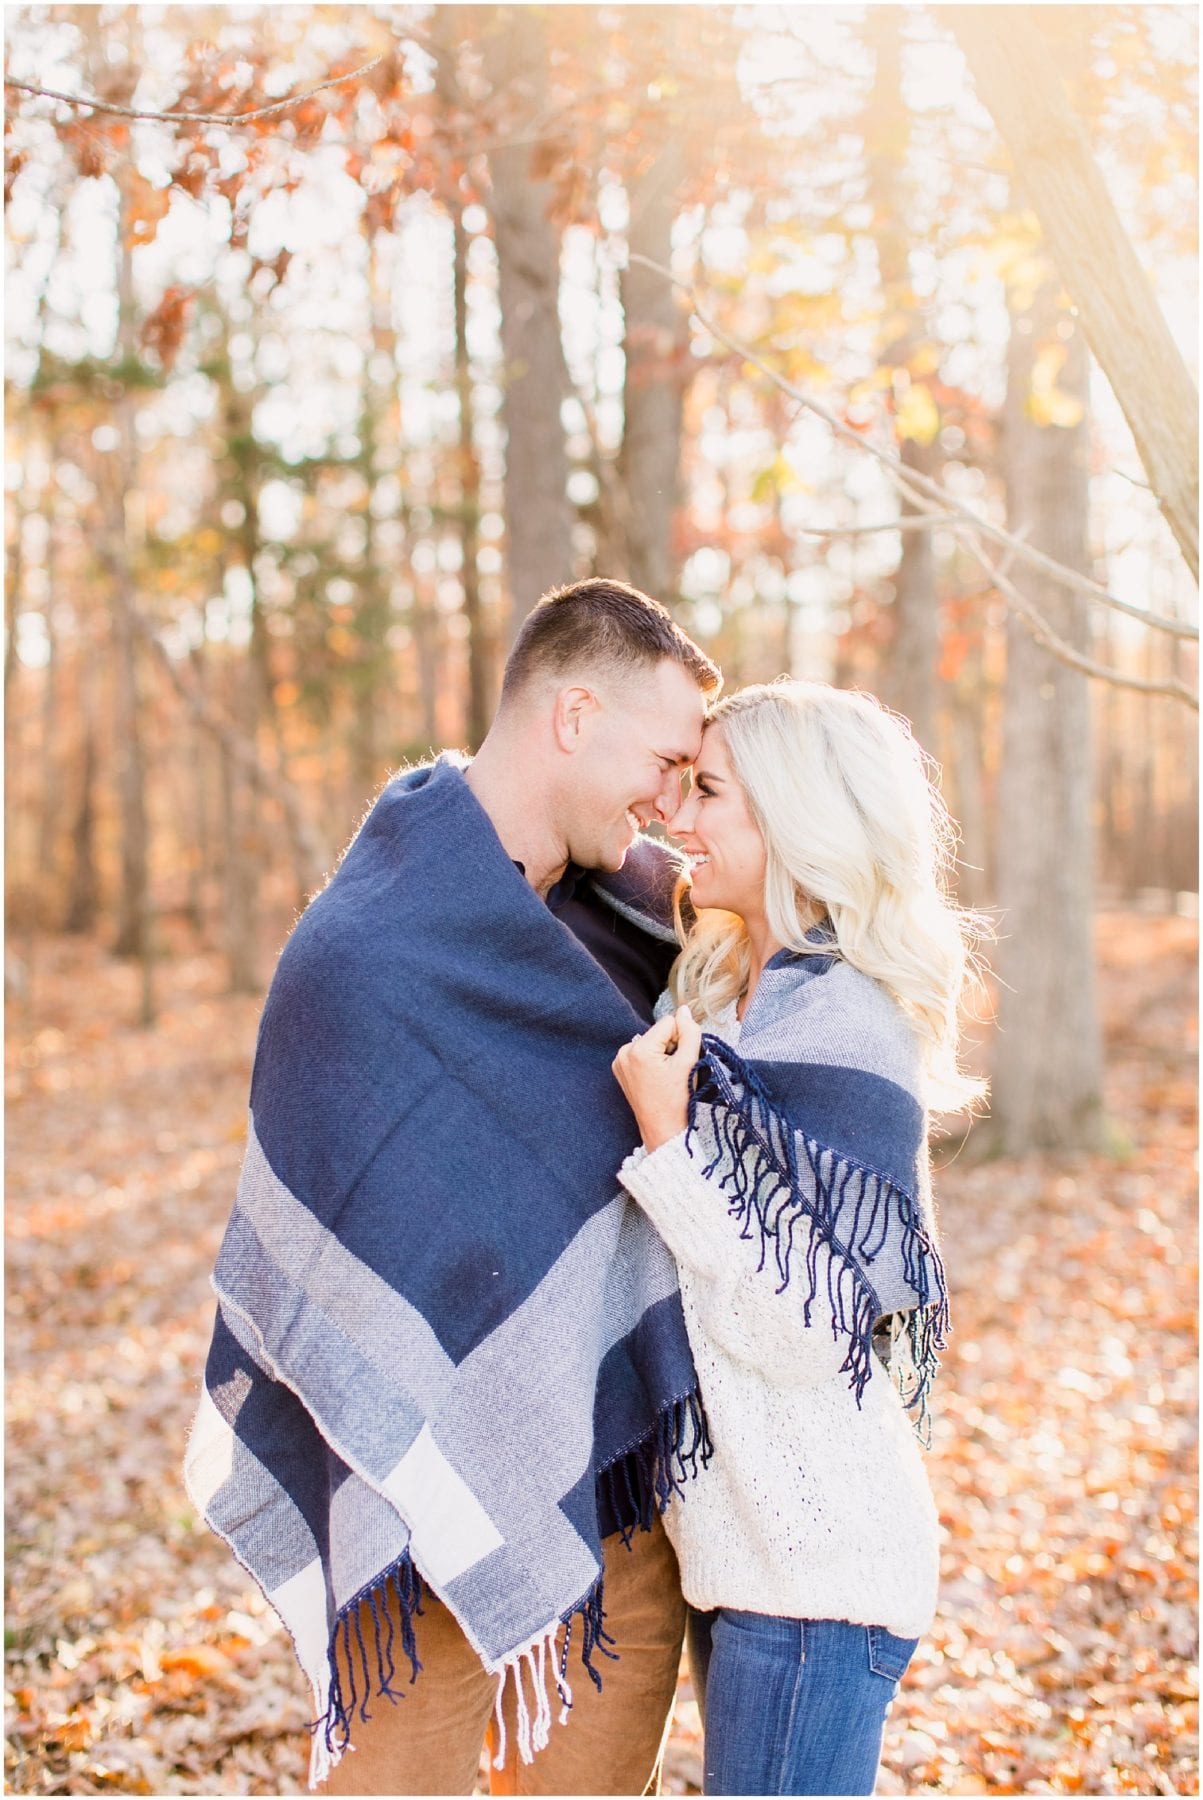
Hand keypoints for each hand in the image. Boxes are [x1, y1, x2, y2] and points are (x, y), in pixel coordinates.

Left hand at [612, 1005, 702, 1151]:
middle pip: (658, 1032)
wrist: (663, 1129)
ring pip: (651, 1041)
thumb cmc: (677, 1100)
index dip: (681, 1038)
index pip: (669, 1022)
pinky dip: (651, 1060)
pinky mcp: (620, 1069)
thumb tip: (684, 1010)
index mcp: (638, 1049)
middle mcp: (624, 1052)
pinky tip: (656, 1078)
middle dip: (670, 1046)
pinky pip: (641, 1052)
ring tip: (665, 1076)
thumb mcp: (689, 1062)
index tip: (681, 1061)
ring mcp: (619, 1061)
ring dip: (662, 1053)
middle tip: (674, 1071)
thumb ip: (690, 1032)